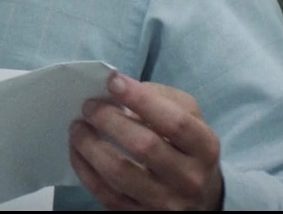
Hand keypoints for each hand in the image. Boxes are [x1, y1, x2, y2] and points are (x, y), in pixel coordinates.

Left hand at [68, 73, 224, 210]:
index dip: (141, 99)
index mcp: (205, 148)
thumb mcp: (191, 117)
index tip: (113, 82)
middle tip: (89, 106)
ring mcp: (165, 203)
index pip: (174, 122)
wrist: (201, 196)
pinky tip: (77, 151)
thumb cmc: (188, 147)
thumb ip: (163, 98)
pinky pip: (105, 194)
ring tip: (77, 127)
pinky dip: (85, 169)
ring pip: (119, 173)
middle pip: (144, 146)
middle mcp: (189, 178)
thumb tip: (122, 91)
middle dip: (109, 121)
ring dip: (90, 146)